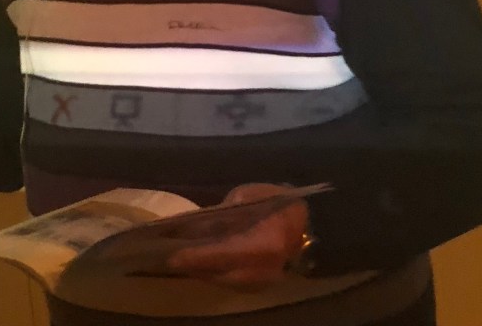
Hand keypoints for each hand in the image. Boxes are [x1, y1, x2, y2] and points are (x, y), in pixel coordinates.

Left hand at [167, 184, 308, 290]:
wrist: (315, 223)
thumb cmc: (280, 202)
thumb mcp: (248, 197)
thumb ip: (223, 214)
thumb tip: (195, 226)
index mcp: (259, 245)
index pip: (217, 254)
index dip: (192, 255)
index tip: (169, 253)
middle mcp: (260, 270)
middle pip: (217, 272)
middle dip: (192, 265)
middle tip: (167, 257)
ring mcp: (263, 281)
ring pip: (223, 280)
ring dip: (202, 270)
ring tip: (179, 259)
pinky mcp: (263, 284)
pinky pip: (233, 281)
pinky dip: (216, 273)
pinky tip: (202, 263)